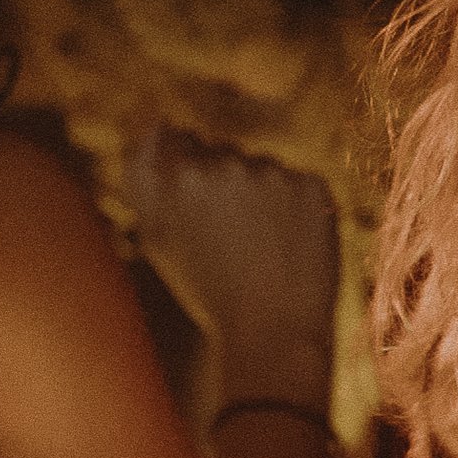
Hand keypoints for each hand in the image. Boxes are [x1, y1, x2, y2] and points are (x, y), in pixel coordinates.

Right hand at [123, 126, 339, 406]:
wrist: (274, 332)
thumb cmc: (212, 292)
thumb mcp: (160, 240)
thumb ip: (146, 179)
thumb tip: (154, 125)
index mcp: (171, 181)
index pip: (168, 136)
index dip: (181, 165)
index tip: (196, 200)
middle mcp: (217, 168)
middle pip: (219, 153)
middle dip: (224, 184)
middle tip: (233, 239)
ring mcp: (269, 173)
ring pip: (262, 169)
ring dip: (263, 195)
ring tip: (263, 249)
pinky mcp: (312, 184)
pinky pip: (299, 184)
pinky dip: (298, 208)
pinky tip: (291, 247)